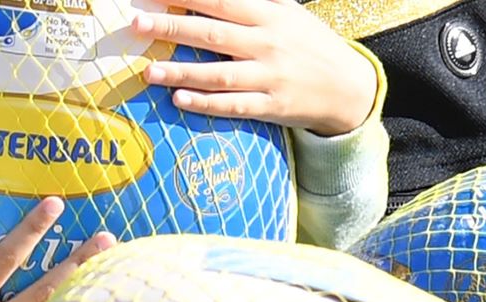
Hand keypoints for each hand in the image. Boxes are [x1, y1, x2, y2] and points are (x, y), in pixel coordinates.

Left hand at [132, 0, 377, 136]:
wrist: (348, 87)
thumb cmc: (307, 44)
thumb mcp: (287, 12)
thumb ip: (253, 0)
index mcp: (269, 15)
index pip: (221, 0)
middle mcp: (267, 44)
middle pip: (212, 34)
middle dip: (171, 28)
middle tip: (136, 24)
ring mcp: (269, 77)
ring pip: (218, 74)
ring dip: (180, 73)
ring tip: (148, 71)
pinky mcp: (270, 107)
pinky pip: (233, 106)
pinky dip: (205, 104)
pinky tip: (179, 100)